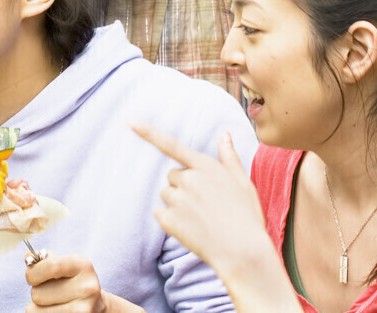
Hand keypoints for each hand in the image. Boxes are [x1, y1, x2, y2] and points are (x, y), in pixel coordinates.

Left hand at [26, 253, 139, 311]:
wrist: (95, 304)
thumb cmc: (72, 281)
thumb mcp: (64, 265)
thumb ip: (45, 260)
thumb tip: (28, 257)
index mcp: (82, 265)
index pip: (51, 266)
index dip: (33, 272)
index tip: (32, 276)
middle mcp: (86, 288)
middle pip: (37, 293)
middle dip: (36, 292)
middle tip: (49, 291)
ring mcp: (83, 309)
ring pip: (36, 310)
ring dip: (38, 306)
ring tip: (53, 302)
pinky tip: (56, 310)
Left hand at [134, 125, 300, 311]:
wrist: (243, 252)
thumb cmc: (246, 216)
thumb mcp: (243, 182)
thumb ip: (229, 157)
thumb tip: (224, 135)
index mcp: (206, 166)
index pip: (172, 145)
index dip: (149, 134)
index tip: (130, 123)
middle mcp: (189, 178)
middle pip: (173, 176)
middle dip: (183, 186)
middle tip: (204, 203)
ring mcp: (178, 199)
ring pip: (167, 194)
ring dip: (177, 203)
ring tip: (200, 218)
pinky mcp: (169, 220)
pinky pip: (160, 213)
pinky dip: (170, 220)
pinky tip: (190, 229)